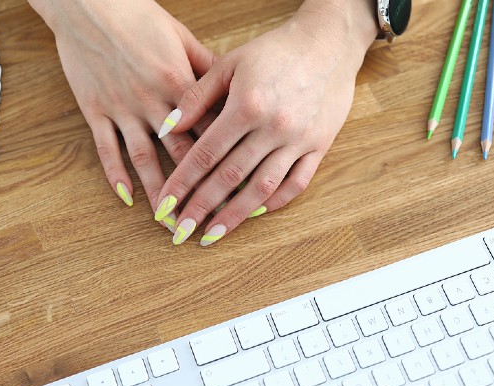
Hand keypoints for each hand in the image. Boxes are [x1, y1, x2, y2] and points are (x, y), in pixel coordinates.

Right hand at [29, 0, 216, 220]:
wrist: (88, 4)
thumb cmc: (139, 16)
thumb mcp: (182, 37)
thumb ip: (208, 69)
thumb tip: (234, 93)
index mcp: (179, 84)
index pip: (210, 130)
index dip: (226, 161)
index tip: (241, 188)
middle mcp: (152, 102)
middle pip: (181, 155)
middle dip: (196, 191)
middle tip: (209, 219)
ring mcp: (122, 108)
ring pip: (143, 160)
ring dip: (158, 194)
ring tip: (169, 223)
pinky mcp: (96, 110)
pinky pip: (107, 149)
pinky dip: (116, 176)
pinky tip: (127, 199)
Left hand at [154, 0, 376, 245]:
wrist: (328, 43)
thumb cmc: (275, 50)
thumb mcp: (230, 63)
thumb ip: (196, 97)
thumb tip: (168, 128)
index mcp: (246, 105)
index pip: (205, 154)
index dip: (182, 183)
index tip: (165, 206)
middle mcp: (272, 127)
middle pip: (229, 178)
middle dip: (201, 208)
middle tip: (180, 233)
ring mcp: (298, 140)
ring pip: (262, 188)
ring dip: (235, 216)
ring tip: (213, 235)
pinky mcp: (319, 146)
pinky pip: (296, 183)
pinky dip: (274, 202)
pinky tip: (254, 213)